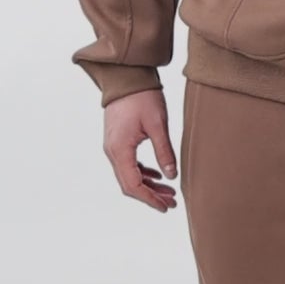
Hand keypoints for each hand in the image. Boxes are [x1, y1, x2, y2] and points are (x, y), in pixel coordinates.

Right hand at [102, 89, 178, 212]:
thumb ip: (164, 151)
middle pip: (129, 184)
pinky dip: (142, 173)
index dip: (149, 199)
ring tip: (168, 190)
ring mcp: (113, 146)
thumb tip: (172, 176)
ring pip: (129, 175)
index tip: (165, 206)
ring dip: (148, 185)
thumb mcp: (158, 124)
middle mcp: (112, 151)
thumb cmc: (141, 96)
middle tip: (172, 202)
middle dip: (150, 195)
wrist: (126, 77)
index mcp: (120, 149)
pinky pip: (128, 164)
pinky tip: (157, 175)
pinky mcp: (117, 141)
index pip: (133, 185)